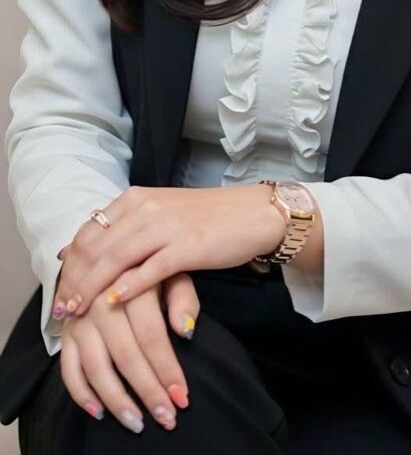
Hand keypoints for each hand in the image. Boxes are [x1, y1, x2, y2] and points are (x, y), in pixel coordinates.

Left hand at [53, 184, 285, 318]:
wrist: (252, 213)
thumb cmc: (204, 219)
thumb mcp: (158, 216)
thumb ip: (122, 230)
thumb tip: (74, 249)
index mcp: (136, 198)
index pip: (89, 231)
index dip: (69, 263)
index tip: (58, 290)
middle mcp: (147, 207)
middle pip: (98, 246)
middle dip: (75, 280)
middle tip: (61, 309)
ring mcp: (167, 225)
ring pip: (118, 258)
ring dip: (93, 287)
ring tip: (78, 311)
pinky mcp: (189, 245)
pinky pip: (152, 267)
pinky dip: (130, 286)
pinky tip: (115, 302)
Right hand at [59, 271, 197, 432]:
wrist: (105, 252)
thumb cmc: (147, 267)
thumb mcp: (170, 270)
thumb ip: (182, 297)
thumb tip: (186, 330)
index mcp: (131, 284)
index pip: (151, 335)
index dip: (167, 368)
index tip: (182, 397)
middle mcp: (101, 301)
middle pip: (126, 355)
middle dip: (148, 391)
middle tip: (167, 418)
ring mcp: (80, 318)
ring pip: (97, 367)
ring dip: (117, 400)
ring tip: (137, 423)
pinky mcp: (66, 331)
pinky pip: (68, 369)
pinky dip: (81, 394)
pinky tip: (100, 412)